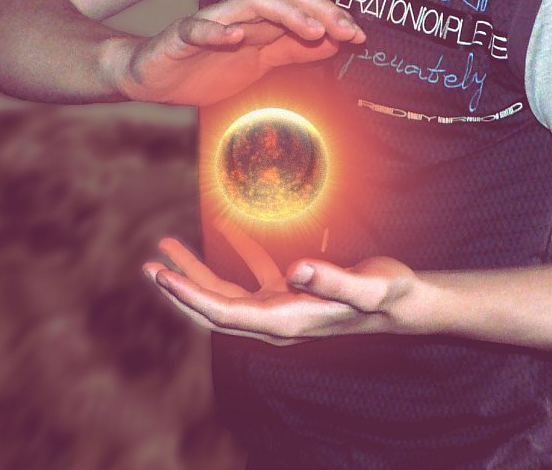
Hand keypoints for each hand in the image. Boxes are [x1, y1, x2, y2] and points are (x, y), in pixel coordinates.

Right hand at [105, 0, 364, 106]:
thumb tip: (334, 43)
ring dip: (284, 15)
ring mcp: (212, 22)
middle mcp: (241, 15)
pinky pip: (199, 27)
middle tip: (345, 30)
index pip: (303, 6)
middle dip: (318, 11)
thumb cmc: (207, 68)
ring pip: (251, 4)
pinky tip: (235, 36)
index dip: (332, 17)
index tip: (359, 36)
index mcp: (261, 21)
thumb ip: (294, 52)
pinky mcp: (182, 36)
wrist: (153, 78)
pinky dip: (217, 30)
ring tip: (309, 30)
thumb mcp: (261, 63)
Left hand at [142, 219, 425, 345]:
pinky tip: (224, 231)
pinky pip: (251, 276)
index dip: (189, 295)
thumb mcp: (366, 286)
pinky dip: (234, 254)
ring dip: (197, 273)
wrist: (403, 302)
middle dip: (179, 289)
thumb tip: (299, 268)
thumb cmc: (387, 293)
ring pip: (226, 293)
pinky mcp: (290, 293)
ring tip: (168, 249)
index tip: (162, 276)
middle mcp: (276, 319)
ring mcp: (281, 307)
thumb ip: (333, 279)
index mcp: (286, 320)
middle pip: (213, 309)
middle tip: (148, 267)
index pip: (223, 312)